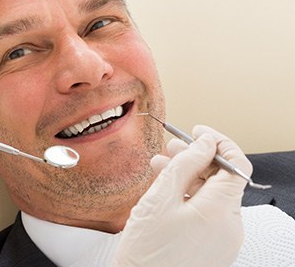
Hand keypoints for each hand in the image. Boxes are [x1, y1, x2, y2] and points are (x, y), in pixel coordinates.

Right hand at [113, 126, 251, 266]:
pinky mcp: (214, 246)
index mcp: (219, 211)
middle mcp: (230, 226)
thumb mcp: (160, 197)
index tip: (198, 133)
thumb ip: (185, 164)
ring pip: (213, 195)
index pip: (236, 164)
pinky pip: (208, 213)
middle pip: (222, 180)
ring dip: (190, 177)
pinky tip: (167, 190)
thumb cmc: (146, 250)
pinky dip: (190, 197)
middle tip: (172, 147)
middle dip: (198, 159)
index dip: (218, 143)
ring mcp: (224, 239)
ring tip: (161, 166)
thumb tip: (204, 143)